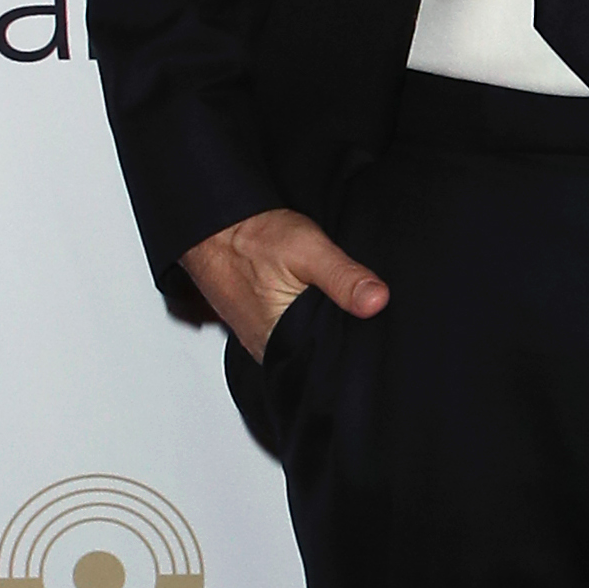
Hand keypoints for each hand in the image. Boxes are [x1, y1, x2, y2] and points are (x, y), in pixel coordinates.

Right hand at [182, 205, 389, 363]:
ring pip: (304, 344)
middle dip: (340, 336)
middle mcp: (269, 350)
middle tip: (352, 306)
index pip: (332, 362)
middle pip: (319, 354)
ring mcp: (261, 341)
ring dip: (320, 327)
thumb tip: (377, 301)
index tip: (373, 324)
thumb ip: (343, 277)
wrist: (211, 224)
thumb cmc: (251, 237)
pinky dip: (302, 320)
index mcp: (282, 342)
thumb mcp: (308, 250)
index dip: (357, 346)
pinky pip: (289, 334)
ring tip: (331, 302)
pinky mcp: (258, 328)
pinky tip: (309, 301)